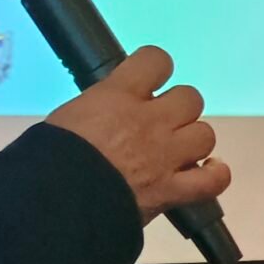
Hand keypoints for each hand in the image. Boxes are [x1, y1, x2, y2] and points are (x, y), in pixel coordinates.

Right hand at [45, 46, 231, 223]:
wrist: (56, 203)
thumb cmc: (50, 158)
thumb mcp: (65, 118)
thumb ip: (94, 110)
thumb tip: (97, 118)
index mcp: (119, 96)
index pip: (156, 60)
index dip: (155, 68)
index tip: (148, 79)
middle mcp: (150, 120)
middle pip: (190, 98)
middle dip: (177, 109)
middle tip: (159, 124)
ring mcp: (166, 156)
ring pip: (205, 135)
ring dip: (193, 141)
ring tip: (177, 151)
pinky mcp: (172, 191)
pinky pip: (213, 181)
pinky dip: (214, 176)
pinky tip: (204, 173)